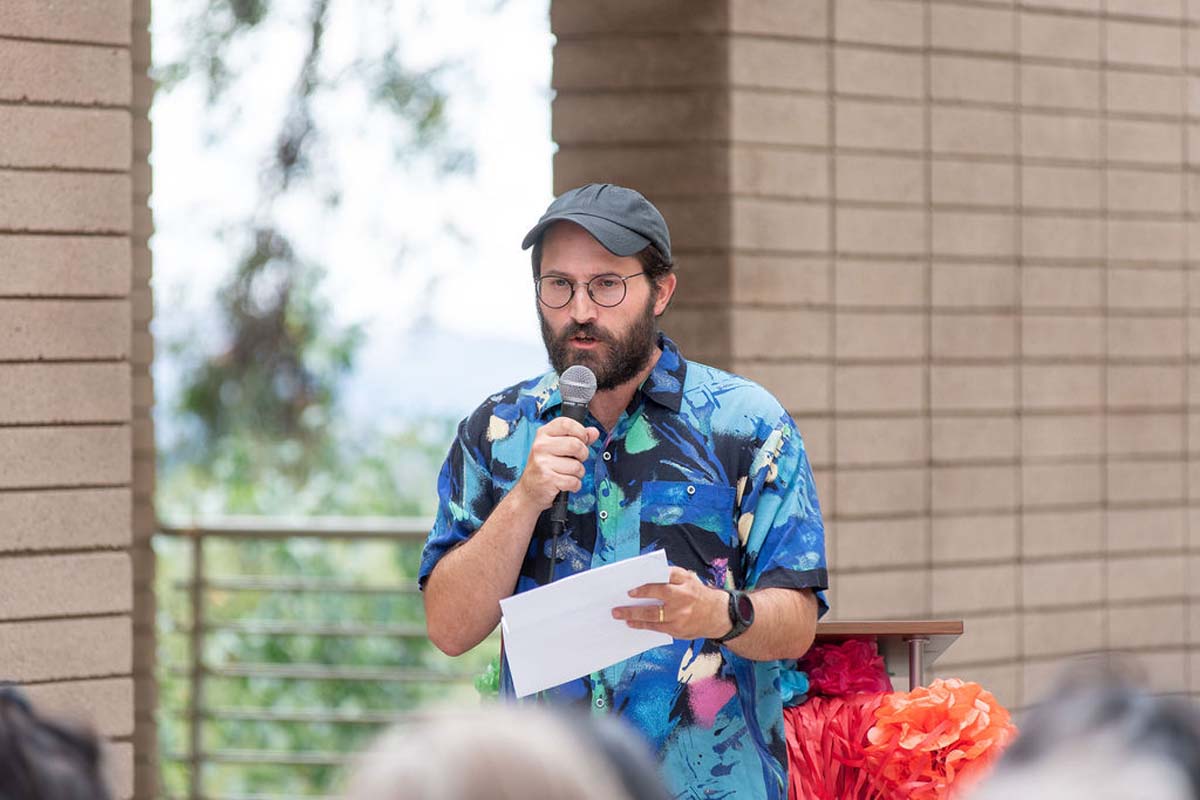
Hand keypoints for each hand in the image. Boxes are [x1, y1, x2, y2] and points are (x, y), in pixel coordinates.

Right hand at [514, 417, 599, 509]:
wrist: (529, 490)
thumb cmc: (546, 466)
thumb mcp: (558, 447)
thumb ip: (578, 438)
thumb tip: (594, 432)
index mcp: (543, 433)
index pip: (566, 423)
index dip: (580, 431)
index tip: (582, 440)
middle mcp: (541, 446)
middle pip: (576, 445)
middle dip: (583, 455)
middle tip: (577, 460)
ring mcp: (542, 462)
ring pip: (577, 466)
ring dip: (578, 473)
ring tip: (569, 474)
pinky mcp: (547, 479)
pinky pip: (573, 481)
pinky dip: (575, 485)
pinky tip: (566, 484)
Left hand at [612, 567, 729, 640]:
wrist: (718, 615)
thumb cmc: (698, 594)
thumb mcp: (689, 579)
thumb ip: (670, 576)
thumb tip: (645, 576)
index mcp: (685, 582)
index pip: (664, 580)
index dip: (647, 586)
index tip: (631, 589)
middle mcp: (683, 598)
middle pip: (657, 598)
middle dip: (637, 600)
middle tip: (620, 602)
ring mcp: (680, 616)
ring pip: (653, 616)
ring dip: (634, 615)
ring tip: (619, 614)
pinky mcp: (677, 629)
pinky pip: (656, 627)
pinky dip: (642, 625)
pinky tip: (631, 623)